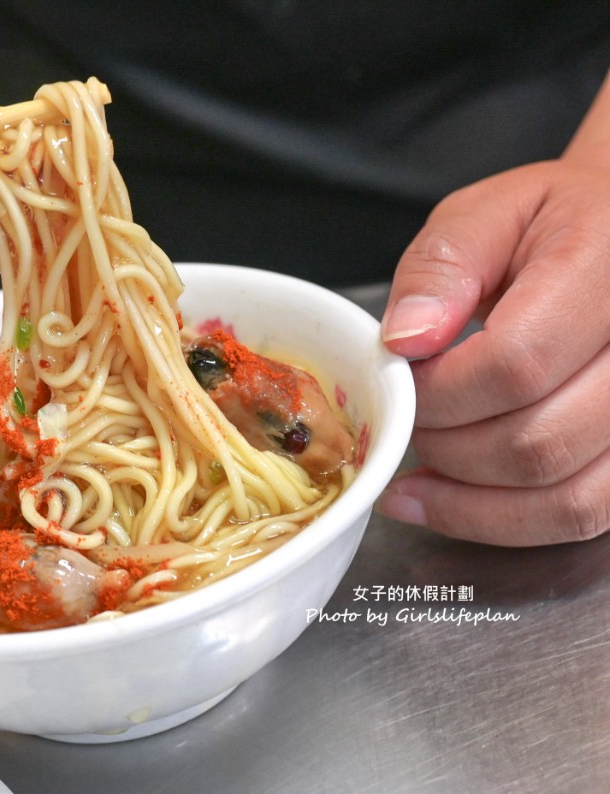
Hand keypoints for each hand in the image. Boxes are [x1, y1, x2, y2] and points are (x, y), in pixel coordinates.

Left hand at [377, 159, 609, 545]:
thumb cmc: (554, 221)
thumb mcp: (485, 214)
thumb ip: (439, 267)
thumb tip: (406, 340)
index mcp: (607, 270)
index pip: (517, 365)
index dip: (441, 394)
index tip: (402, 385)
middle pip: (537, 442)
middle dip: (447, 448)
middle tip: (407, 426)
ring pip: (567, 497)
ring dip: (470, 502)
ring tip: (414, 483)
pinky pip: (584, 514)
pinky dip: (509, 522)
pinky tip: (454, 501)